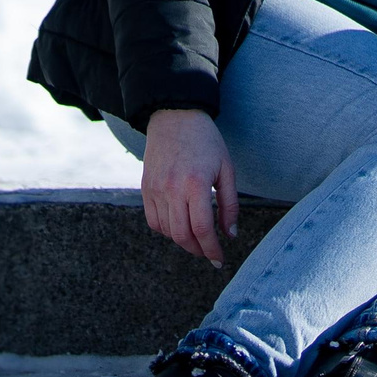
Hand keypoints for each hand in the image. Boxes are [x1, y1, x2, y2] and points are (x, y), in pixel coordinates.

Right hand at [141, 108, 240, 267]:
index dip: (211, 248)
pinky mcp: (145, 188)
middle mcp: (171, 189)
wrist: (175, 118)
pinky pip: (153, 220)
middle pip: (182, 235)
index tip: (219, 259)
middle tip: (210, 255)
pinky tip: (180, 228)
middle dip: (198, 250)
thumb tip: (231, 234)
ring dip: (183, 242)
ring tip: (198, 241)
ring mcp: (155, 190)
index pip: (202, 228)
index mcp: (195, 184)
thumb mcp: (226, 169)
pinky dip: (167, 231)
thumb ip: (230, 204)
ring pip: (166, 231)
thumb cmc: (207, 142)